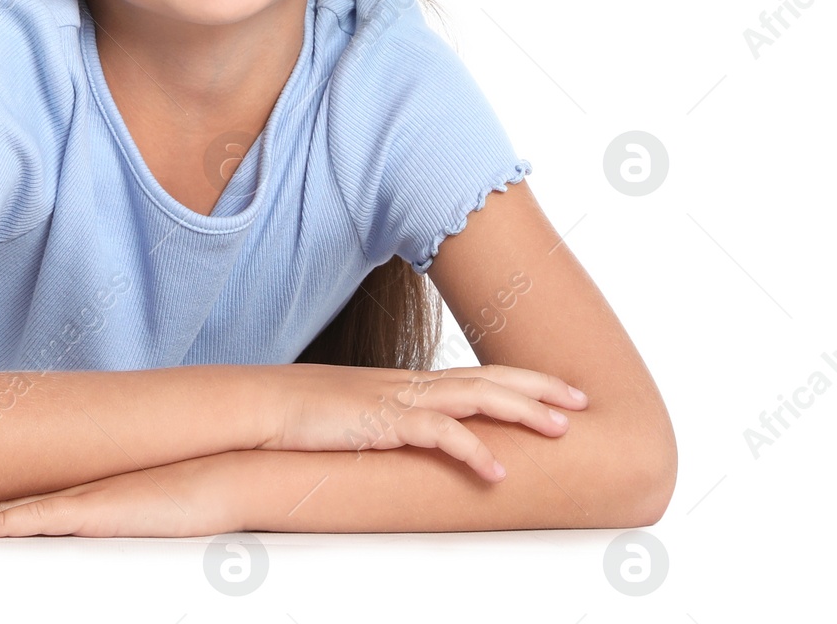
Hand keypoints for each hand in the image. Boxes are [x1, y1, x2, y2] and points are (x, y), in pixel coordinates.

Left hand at [0, 453, 243, 537]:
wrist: (216, 476)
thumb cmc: (176, 499)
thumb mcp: (125, 513)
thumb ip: (94, 521)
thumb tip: (73, 534)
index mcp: (67, 494)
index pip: (3, 499)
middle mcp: (63, 492)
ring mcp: (75, 499)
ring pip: (3, 510)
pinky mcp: (92, 511)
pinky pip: (38, 520)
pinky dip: (3, 524)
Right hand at [265, 362, 587, 480]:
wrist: (263, 404)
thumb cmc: (305, 414)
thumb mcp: (360, 416)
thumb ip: (394, 424)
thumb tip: (419, 442)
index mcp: (408, 383)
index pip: (477, 374)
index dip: (522, 380)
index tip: (561, 390)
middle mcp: (410, 384)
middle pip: (488, 378)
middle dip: (539, 388)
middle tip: (582, 401)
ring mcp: (397, 399)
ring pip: (475, 398)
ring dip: (521, 412)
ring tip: (561, 430)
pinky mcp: (381, 421)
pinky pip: (438, 434)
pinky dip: (472, 450)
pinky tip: (497, 471)